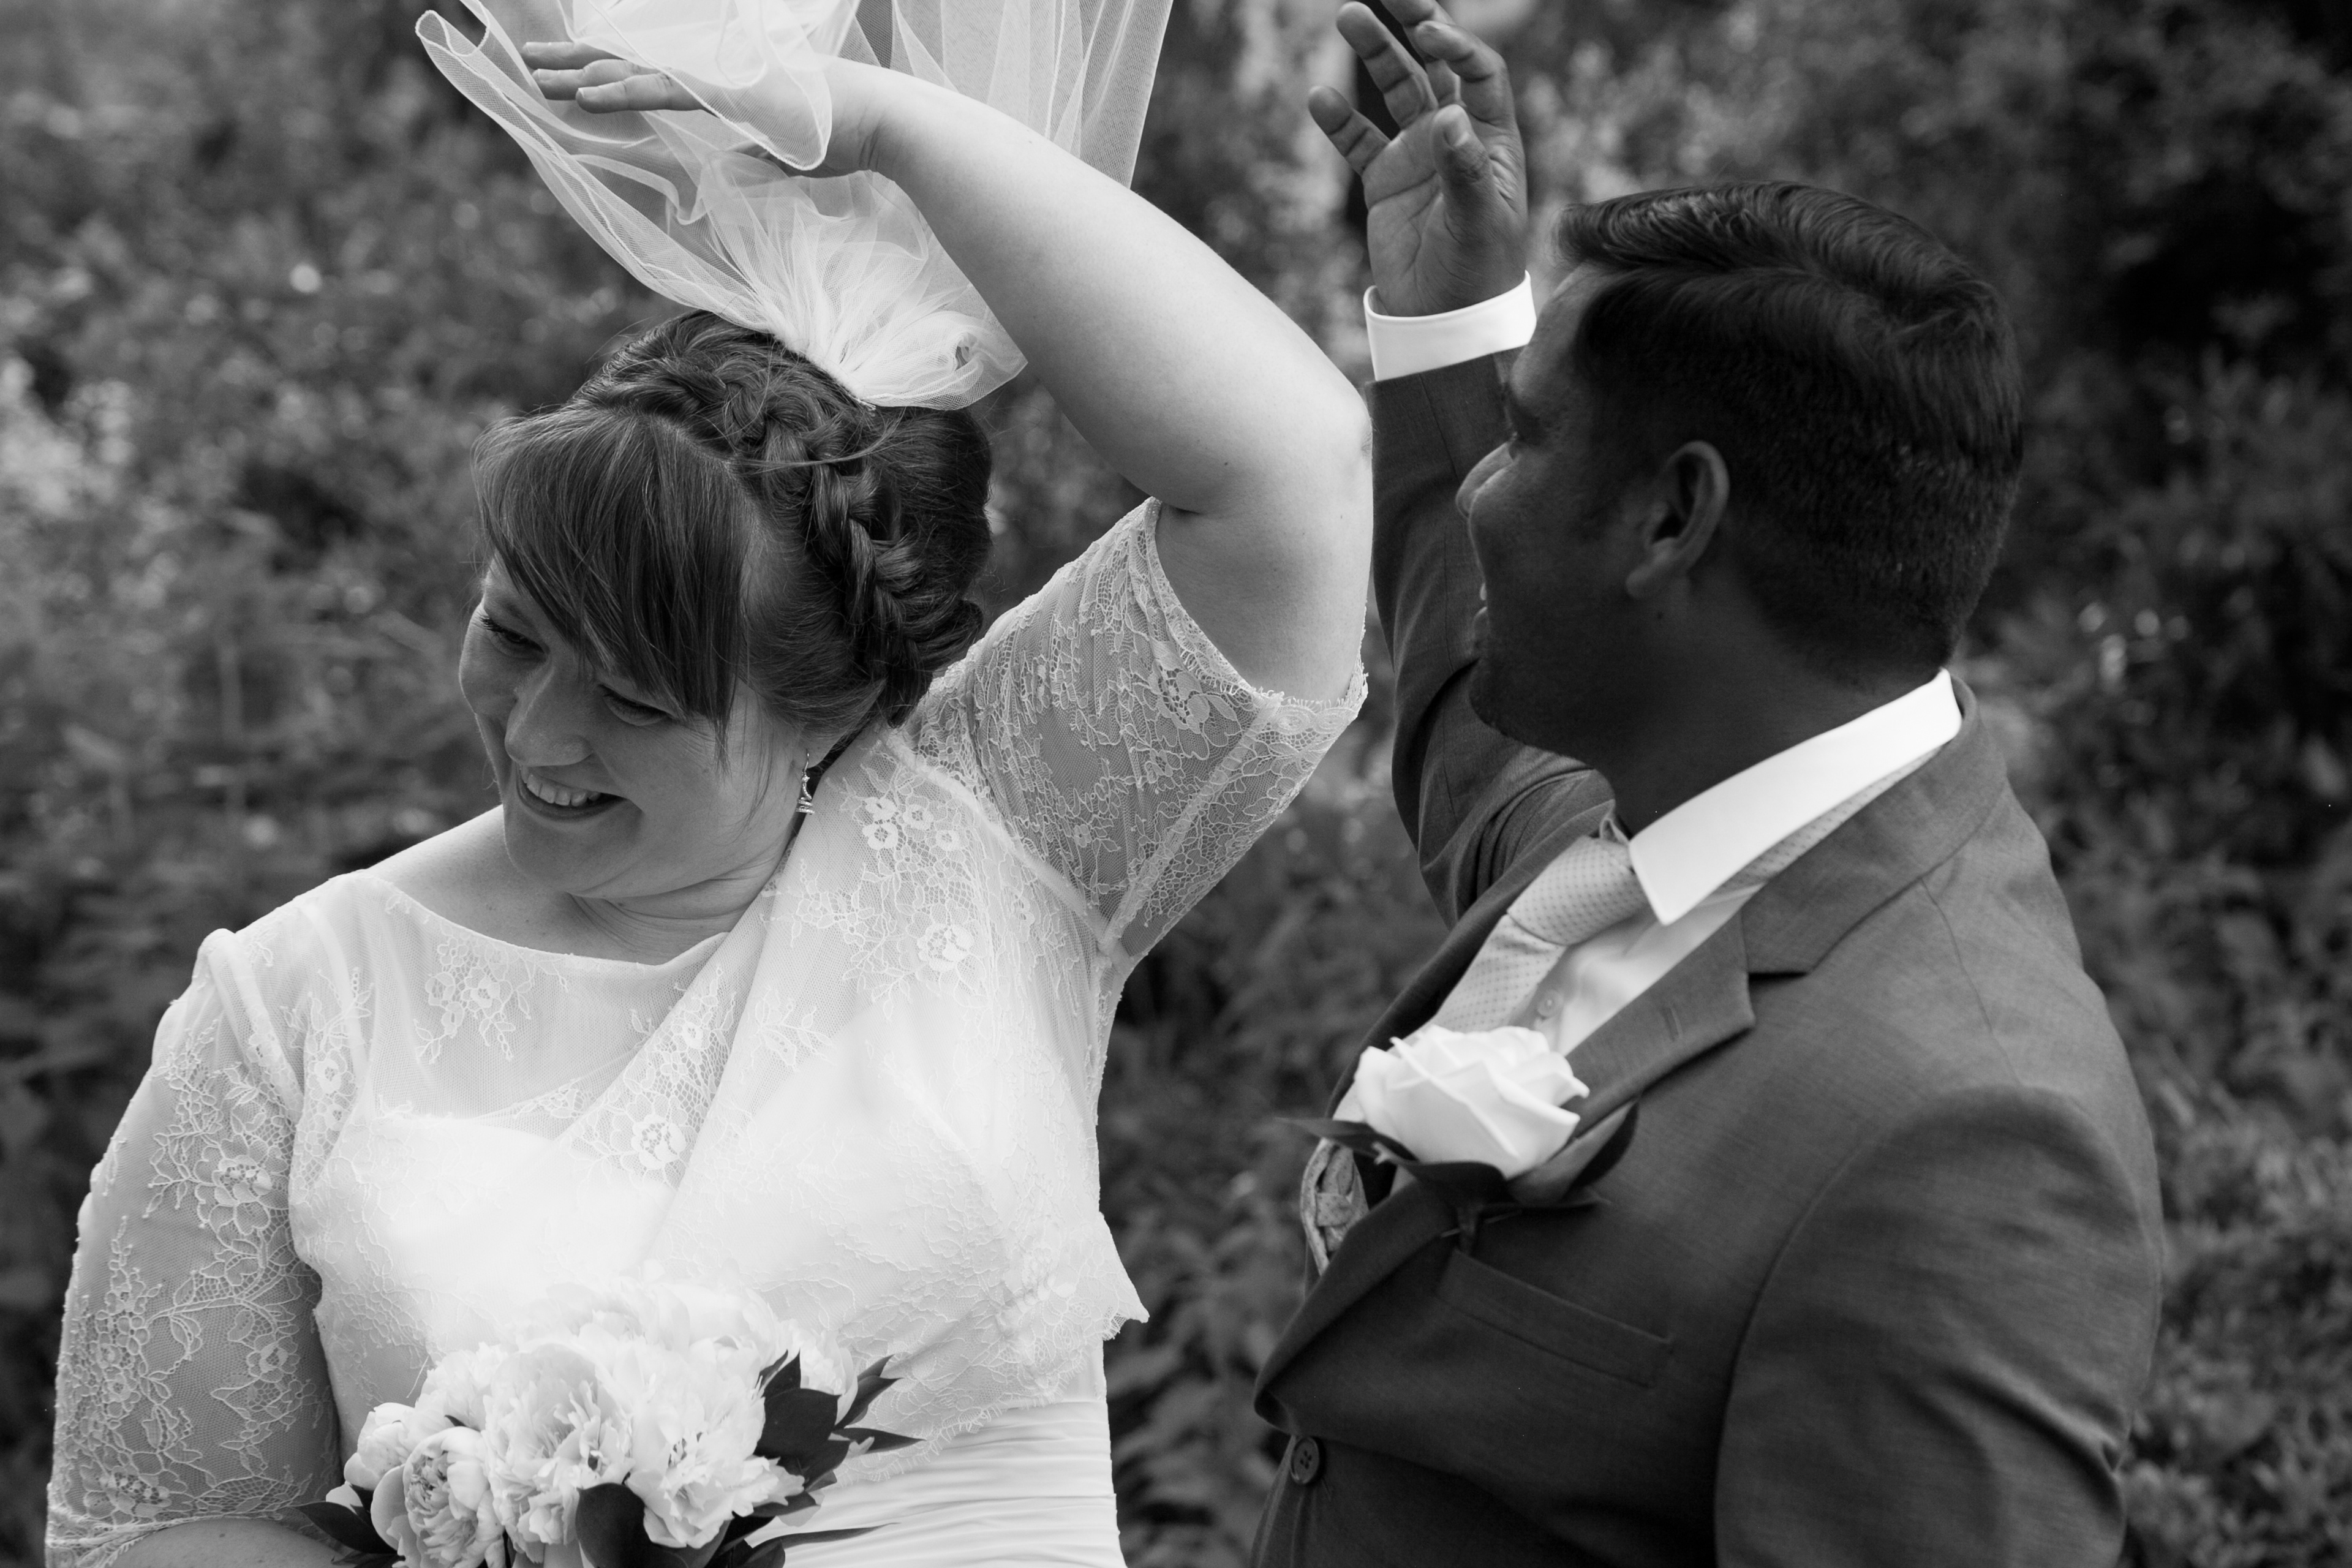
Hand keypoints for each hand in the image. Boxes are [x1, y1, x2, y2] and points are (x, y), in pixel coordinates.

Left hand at [521, 42, 891, 177]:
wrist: (878, 121)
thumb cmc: (844, 134)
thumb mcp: (789, 145)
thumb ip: (761, 148)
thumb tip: (748, 160)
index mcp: (722, 79)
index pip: (653, 69)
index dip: (609, 69)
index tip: (570, 76)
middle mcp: (712, 67)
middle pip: (630, 59)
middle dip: (577, 60)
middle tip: (532, 61)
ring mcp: (717, 76)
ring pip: (634, 70)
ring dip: (582, 75)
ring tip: (538, 77)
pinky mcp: (724, 93)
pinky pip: (660, 90)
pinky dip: (620, 91)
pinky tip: (584, 95)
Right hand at [1307, 0, 1527, 317]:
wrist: (1442, 320)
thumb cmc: (1477, 273)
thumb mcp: (1478, 222)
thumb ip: (1463, 169)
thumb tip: (1449, 116)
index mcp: (1491, 140)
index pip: (1480, 74)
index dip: (1459, 47)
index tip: (1430, 35)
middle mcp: (1454, 138)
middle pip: (1435, 65)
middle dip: (1416, 24)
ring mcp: (1417, 155)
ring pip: (1393, 91)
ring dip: (1373, 54)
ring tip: (1348, 16)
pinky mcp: (1384, 180)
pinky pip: (1357, 139)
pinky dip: (1338, 119)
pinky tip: (1319, 98)